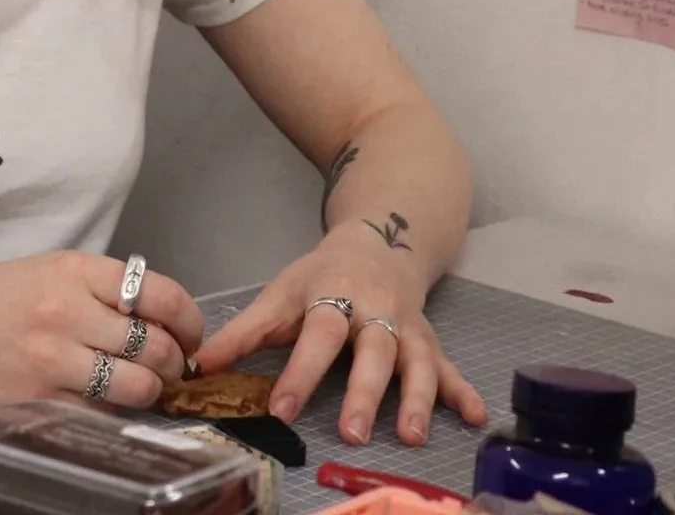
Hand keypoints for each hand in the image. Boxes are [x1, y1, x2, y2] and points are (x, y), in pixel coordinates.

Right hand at [0, 251, 204, 411]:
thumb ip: (97, 290)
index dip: (189, 321)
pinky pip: (100, 414)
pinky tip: (104, 406)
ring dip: (150, 394)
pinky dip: (113, 415)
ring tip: (140, 391)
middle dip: (174, 364)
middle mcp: (68, 308)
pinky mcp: (37, 397)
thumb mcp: (44, 272)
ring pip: (138, 386)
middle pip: (157, 345)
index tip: (190, 336)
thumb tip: (156, 320)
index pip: (160, 293)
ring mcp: (53, 356)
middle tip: (168, 370)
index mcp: (75, 269)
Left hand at [193, 222, 487, 446]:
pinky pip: (449, 366)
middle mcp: (374, 310)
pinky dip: (463, 391)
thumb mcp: (281, 294)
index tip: (283, 408)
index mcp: (332, 296)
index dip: (300, 372)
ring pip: (415, 361)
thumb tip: (200, 364)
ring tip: (411, 435)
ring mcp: (407, 326)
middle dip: (363, 391)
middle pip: (371, 350)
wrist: (377, 240)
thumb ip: (244, 333)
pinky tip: (475, 417)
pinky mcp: (431, 340)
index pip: (316, 335)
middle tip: (352, 432)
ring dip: (417, 398)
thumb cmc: (320, 276)